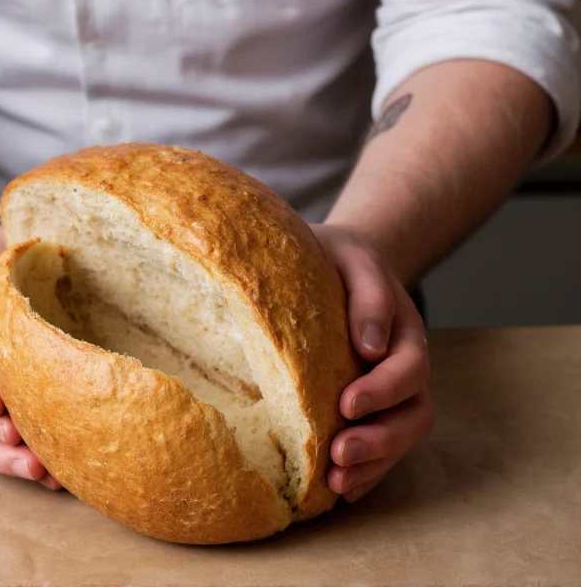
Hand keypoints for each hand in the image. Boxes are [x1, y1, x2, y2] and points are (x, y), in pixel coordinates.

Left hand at [311, 224, 434, 502]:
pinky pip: (380, 449)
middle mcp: (404, 368)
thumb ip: (368, 294)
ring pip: (401, 438)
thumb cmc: (338, 259)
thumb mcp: (352, 259)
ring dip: (372, 464)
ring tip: (335, 481)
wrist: (335, 264)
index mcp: (405, 332)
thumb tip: (370, 345)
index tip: (347, 403)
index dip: (384, 390)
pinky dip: (364, 472)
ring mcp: (391, 394)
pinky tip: (338, 488)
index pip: (409, 368)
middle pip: (413, 414)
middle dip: (380, 439)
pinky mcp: (372, 411)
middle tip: (339, 452)